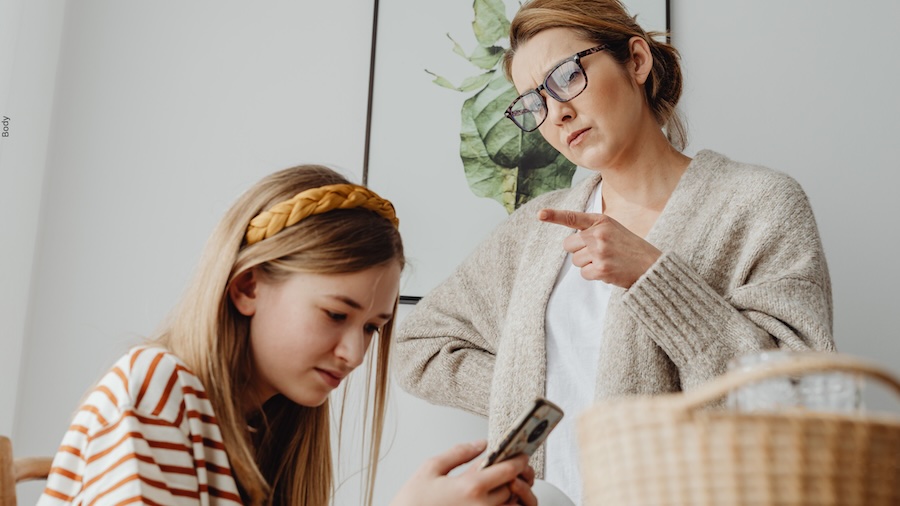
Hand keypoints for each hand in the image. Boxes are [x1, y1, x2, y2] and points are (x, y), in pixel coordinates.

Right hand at [391, 440, 536, 505]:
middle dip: (515, 476)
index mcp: (470, 487)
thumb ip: (459, 453)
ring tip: (502, 486)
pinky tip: (492, 500)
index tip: (521, 455)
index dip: (519, 460)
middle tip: (511, 468)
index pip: (508, 470)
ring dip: (511, 495)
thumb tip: (480, 444)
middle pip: (513, 488)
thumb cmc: (412, 502)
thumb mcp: (431, 468)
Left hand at [538, 208, 660, 287]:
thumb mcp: (614, 229)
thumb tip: (571, 241)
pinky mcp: (601, 269)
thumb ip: (593, 229)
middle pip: (568, 245)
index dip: (554, 216)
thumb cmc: (630, 248)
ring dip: (587, 264)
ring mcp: (599, 252)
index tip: (540, 214)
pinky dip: (593, 275)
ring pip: (575, 261)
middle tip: (598, 253)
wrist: (652, 266)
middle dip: (578, 251)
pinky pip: (584, 274)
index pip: (573, 218)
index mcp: (602, 221)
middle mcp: (599, 234)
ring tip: (607, 261)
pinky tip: (608, 271)